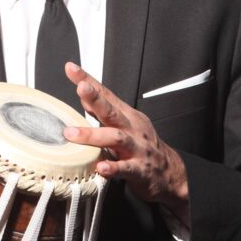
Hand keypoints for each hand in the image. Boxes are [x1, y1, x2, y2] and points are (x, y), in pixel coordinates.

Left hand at [62, 62, 189, 224]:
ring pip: (116, 138)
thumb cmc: (141, 146)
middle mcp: (132, 128)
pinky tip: (101, 168)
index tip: (71, 68)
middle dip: (96, 98)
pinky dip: (113, 167)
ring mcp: (137, 148)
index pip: (106, 94)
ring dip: (93, 135)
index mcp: (127, 115)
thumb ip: (103, 111)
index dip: (88, 80)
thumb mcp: (124, 124)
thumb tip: (84, 95)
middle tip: (81, 88)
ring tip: (71, 133)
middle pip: (112, 110)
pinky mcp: (140, 169)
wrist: (169, 172)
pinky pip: (126, 168)